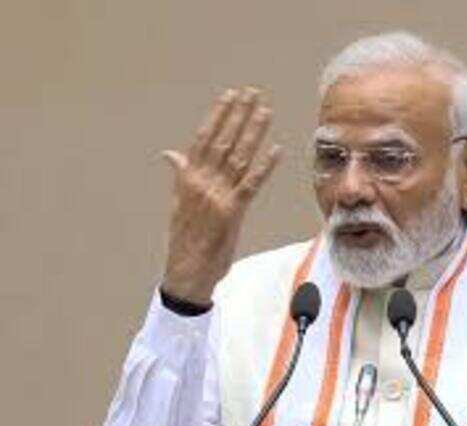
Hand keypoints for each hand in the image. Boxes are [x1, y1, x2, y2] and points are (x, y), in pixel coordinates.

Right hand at [160, 87, 282, 303]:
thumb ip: (179, 176)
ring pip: (238, 158)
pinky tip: (277, 149)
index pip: (203, 138)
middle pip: (222, 142)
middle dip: (238, 115)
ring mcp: (217, 197)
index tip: (230, 95)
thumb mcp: (178, 204)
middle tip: (252, 93)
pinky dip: (264, 167)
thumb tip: (170, 154)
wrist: (186, 272)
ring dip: (253, 133)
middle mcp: (201, 183)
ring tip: (265, 111)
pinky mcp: (232, 213)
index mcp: (187, 179)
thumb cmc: (184, 239)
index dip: (218, 115)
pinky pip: (251, 185)